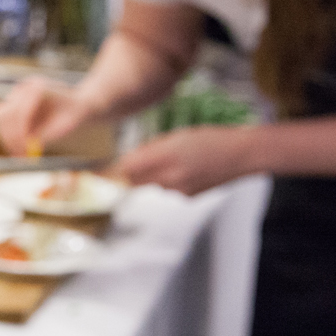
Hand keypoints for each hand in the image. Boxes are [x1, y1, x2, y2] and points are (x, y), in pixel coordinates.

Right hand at [0, 77, 94, 154]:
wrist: (76, 107)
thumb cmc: (74, 116)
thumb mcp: (65, 126)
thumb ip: (46, 134)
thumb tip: (27, 147)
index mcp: (38, 88)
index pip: (20, 111)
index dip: (20, 132)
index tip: (25, 149)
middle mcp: (23, 88)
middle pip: (4, 113)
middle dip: (10, 136)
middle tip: (19, 155)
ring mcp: (15, 94)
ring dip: (6, 137)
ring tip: (19, 154)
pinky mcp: (11, 104)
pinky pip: (0, 120)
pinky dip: (7, 136)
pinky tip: (18, 149)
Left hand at [112, 126, 258, 194]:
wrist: (243, 156)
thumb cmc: (212, 140)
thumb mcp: (176, 137)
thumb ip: (150, 151)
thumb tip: (126, 162)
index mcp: (167, 157)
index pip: (127, 169)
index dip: (110, 171)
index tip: (92, 173)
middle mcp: (172, 178)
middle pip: (136, 180)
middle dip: (131, 172)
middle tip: (136, 162)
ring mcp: (181, 191)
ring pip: (153, 184)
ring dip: (154, 175)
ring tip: (175, 160)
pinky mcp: (189, 197)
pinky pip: (169, 189)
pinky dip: (171, 181)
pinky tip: (187, 170)